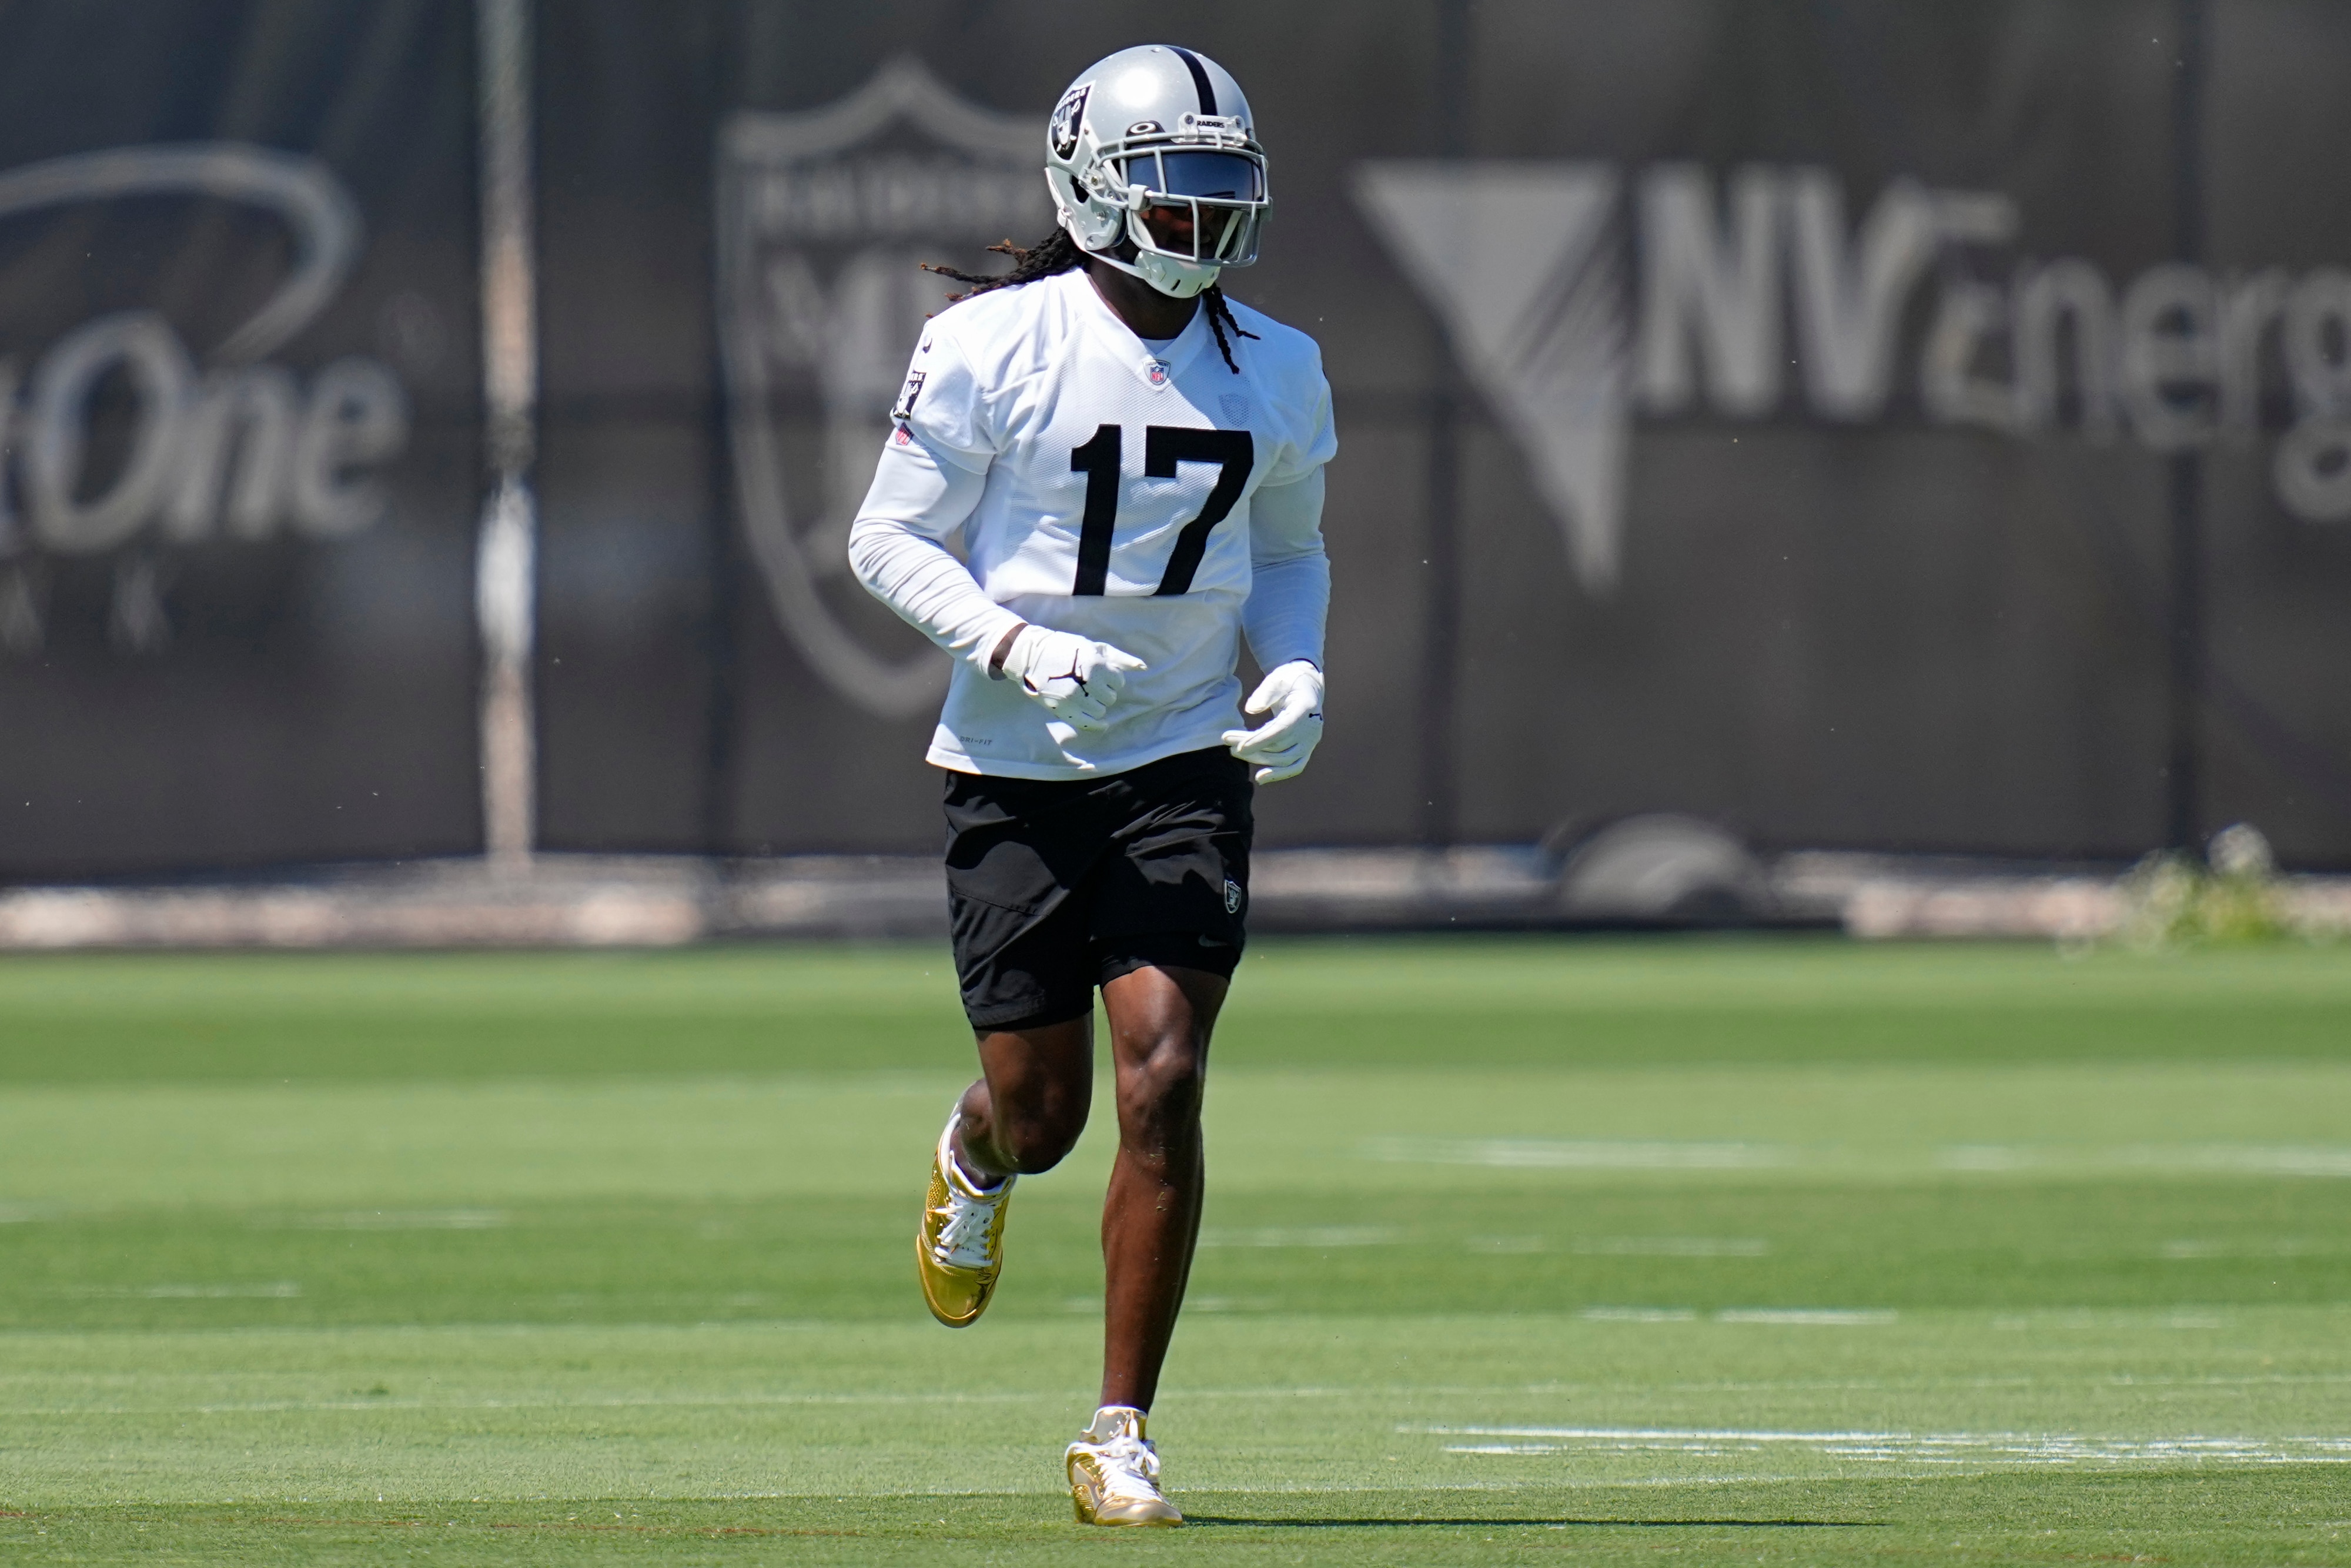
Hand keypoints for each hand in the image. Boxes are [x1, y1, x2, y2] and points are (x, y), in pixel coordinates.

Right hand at [1003, 625, 1147, 730]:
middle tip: (1090, 684)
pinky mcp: (1062, 709)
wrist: (1029, 655)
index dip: (1111, 678)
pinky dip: (1097, 724)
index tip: (1099, 674)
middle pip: (1110, 697)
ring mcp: (1073, 698)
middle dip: (1104, 692)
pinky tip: (1101, 722)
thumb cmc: (1064, 648)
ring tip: (1085, 695)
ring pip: (1100, 711)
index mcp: (1095, 664)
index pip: (1118, 681)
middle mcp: (1086, 682)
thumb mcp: (1092, 646)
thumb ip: (1119, 658)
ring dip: (1096, 704)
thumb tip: (1143, 667)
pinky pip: (1088, 723)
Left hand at [1222, 660, 1322, 782]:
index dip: (1260, 740)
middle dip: (1252, 746)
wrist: (1306, 686)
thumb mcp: (1276, 679)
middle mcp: (1312, 728)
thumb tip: (1250, 709)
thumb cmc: (1288, 680)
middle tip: (1227, 741)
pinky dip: (1278, 774)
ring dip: (1259, 759)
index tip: (1239, 746)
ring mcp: (1311, 741)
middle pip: (1279, 746)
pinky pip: (1294, 766)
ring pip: (1284, 759)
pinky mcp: (1307, 749)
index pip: (1281, 729)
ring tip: (1234, 751)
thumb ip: (1264, 693)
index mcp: (1305, 708)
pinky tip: (1260, 778)